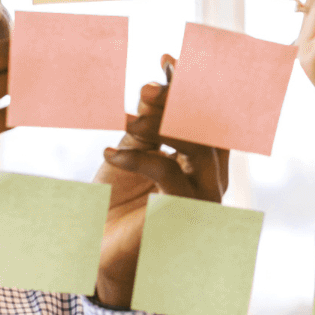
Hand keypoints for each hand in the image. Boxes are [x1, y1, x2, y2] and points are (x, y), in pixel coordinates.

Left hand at [92, 54, 229, 308]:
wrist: (102, 255)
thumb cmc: (117, 206)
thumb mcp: (129, 156)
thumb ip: (144, 128)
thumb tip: (152, 89)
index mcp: (202, 160)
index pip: (207, 115)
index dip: (193, 85)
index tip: (167, 59)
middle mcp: (212, 178)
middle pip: (208, 127)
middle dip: (178, 100)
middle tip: (147, 87)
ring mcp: (204, 197)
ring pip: (196, 147)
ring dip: (159, 126)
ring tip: (126, 118)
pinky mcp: (185, 214)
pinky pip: (168, 173)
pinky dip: (137, 157)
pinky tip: (107, 154)